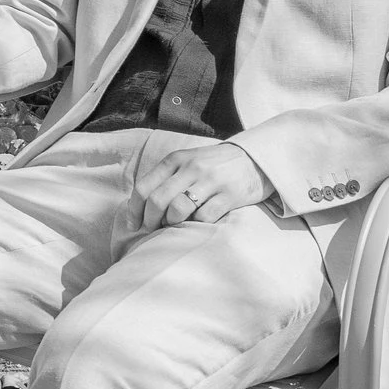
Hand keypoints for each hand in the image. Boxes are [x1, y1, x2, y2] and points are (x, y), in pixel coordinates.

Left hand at [130, 141, 269, 228]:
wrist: (254, 159)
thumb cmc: (212, 165)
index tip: (133, 224)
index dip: (134, 210)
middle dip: (149, 221)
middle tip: (151, 230)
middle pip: (157, 200)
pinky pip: (204, 217)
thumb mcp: (187, 162)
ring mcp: (211, 181)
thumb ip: (165, 178)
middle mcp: (191, 168)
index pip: (144, 187)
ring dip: (171, 224)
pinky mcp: (229, 195)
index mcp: (175, 159)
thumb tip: (140, 207)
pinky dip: (195, 224)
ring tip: (173, 226)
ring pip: (178, 209)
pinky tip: (196, 223)